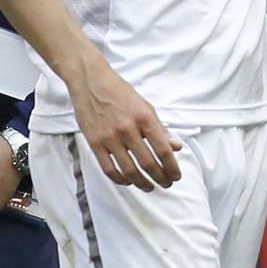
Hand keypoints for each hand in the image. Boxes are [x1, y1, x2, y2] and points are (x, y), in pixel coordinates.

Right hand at [71, 57, 180, 189]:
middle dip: (161, 178)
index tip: (175, 175)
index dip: (172, 167)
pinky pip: (109, 168)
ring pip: (129, 170)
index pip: (163, 150)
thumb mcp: (145, 106)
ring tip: (149, 186)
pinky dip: (121, 179)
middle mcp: (128, 129)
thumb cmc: (118, 92)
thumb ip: (160, 128)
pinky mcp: (95, 142)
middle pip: (148, 163)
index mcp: (144, 118)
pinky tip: (128, 181)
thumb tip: (175, 146)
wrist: (91, 81)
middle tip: (166, 183)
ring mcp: (110, 137)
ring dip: (142, 183)